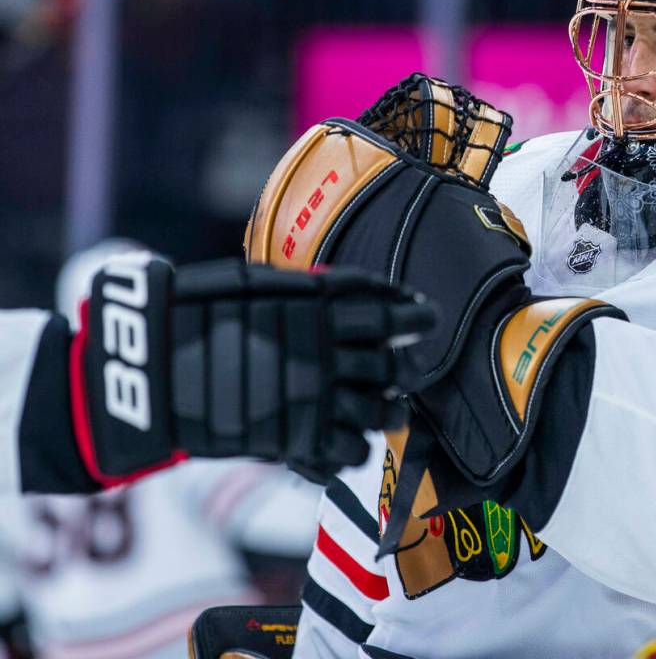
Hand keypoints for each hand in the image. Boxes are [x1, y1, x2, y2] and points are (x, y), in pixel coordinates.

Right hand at [72, 252, 434, 486]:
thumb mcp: (261, 283)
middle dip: (402, 370)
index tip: (426, 317)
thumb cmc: (200, 313)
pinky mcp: (296, 441)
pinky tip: (345, 440)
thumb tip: (374, 290)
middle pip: (392, 367)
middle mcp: (327, 355)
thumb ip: (318, 288)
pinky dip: (352, 448)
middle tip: (399, 370)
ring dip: (388, 412)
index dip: (414, 315)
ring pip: (382, 413)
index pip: (389, 313)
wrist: (149, 367)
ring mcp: (315, 400)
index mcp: (320, 312)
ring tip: (385, 411)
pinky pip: (350, 452)